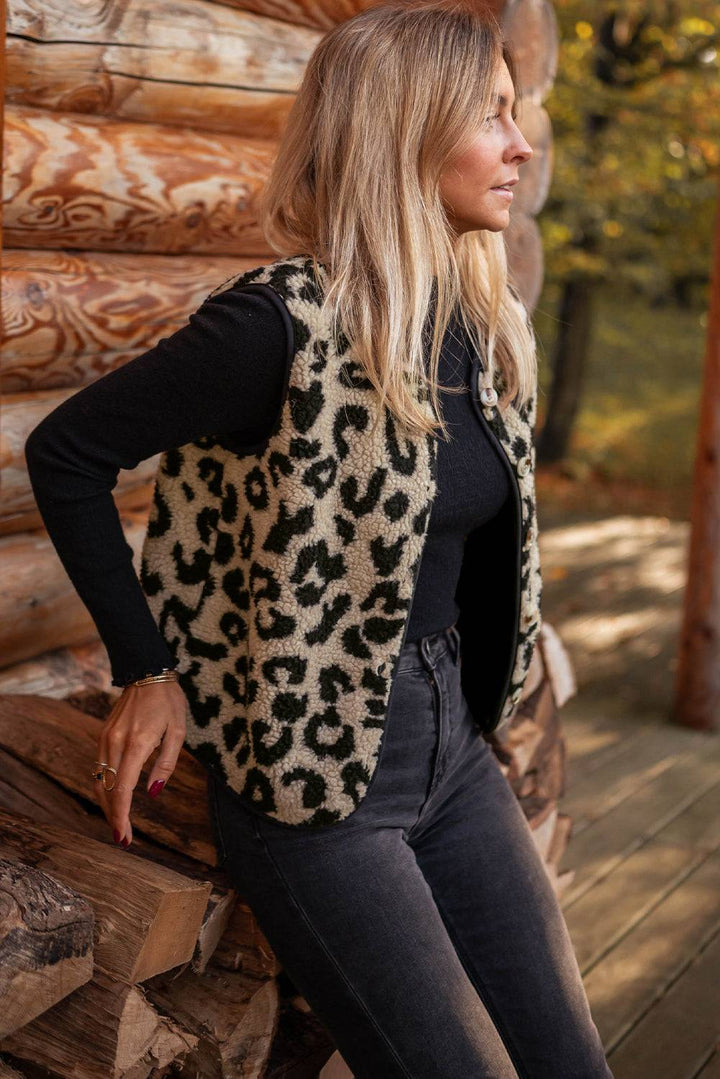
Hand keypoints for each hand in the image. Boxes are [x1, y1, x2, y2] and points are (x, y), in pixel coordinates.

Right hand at [95, 680, 186, 848]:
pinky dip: (105, 787)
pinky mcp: (103, 735)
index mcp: (137, 743)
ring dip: (107, 805)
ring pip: (100, 781)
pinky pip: (100, 768)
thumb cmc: (168, 701)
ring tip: (118, 824)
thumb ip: (166, 763)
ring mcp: (106, 739)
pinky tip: (114, 799)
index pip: (124, 789)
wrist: (146, 672)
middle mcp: (115, 743)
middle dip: (113, 817)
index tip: (123, 837)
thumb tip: (153, 792)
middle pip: (108, 790)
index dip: (122, 816)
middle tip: (122, 839)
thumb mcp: (178, 731)